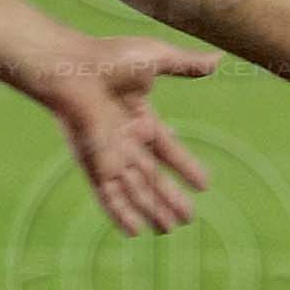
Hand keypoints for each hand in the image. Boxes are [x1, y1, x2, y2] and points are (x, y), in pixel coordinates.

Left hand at [45, 36, 218, 239]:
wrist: (71, 67)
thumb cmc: (109, 57)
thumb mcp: (156, 57)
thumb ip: (186, 64)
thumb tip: (218, 58)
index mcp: (139, 115)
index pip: (167, 148)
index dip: (185, 166)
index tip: (203, 184)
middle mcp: (124, 139)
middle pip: (152, 176)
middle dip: (170, 197)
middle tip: (188, 218)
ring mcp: (109, 152)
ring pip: (134, 190)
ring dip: (152, 210)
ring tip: (169, 230)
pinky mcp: (94, 162)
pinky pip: (108, 194)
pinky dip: (120, 213)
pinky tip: (134, 231)